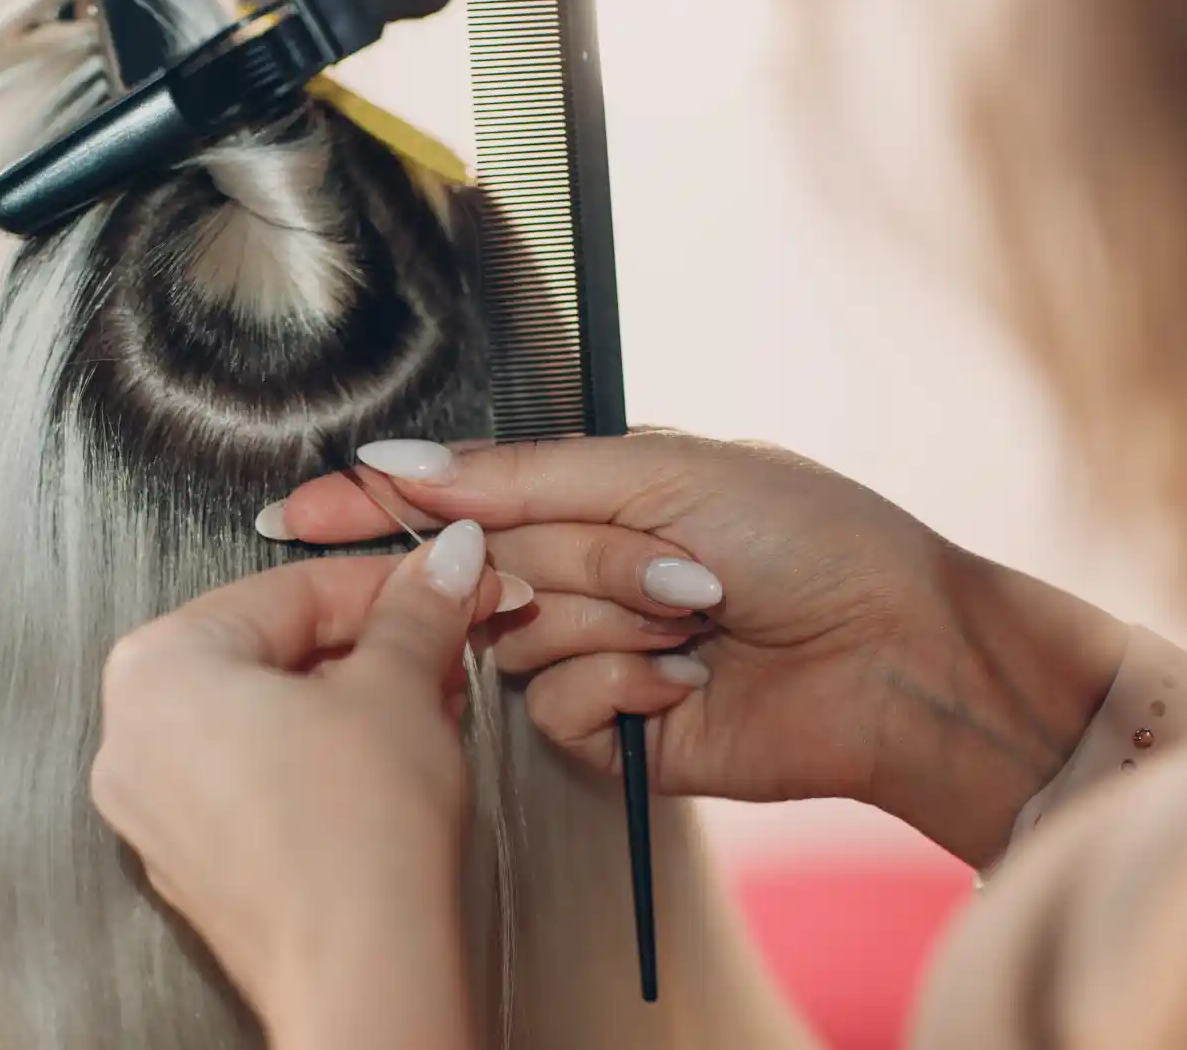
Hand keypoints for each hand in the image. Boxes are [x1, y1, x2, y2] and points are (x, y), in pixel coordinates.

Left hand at [91, 522, 508, 1048]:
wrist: (360, 970)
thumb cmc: (356, 837)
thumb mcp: (400, 686)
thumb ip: (415, 609)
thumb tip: (442, 562)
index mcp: (157, 668)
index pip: (287, 591)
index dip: (383, 585)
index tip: (437, 584)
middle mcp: (132, 737)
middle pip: (268, 654)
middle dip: (367, 649)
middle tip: (438, 647)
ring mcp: (154, 809)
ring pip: (262, 719)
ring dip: (348, 703)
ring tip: (426, 709)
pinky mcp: (192, 865)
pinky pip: (254, 782)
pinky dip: (315, 763)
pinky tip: (383, 770)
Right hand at [266, 432, 1129, 866]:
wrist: (897, 656)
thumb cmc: (809, 539)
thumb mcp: (664, 470)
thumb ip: (519, 473)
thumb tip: (402, 455)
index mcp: (585, 492)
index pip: (447, 497)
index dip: (367, 504)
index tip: (289, 511)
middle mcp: (577, 572)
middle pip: (490, 568)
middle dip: (583, 565)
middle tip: (677, 572)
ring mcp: (589, 652)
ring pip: (517, 642)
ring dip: (615, 621)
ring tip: (700, 620)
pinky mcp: (609, 731)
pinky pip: (556, 709)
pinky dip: (624, 688)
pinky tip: (688, 682)